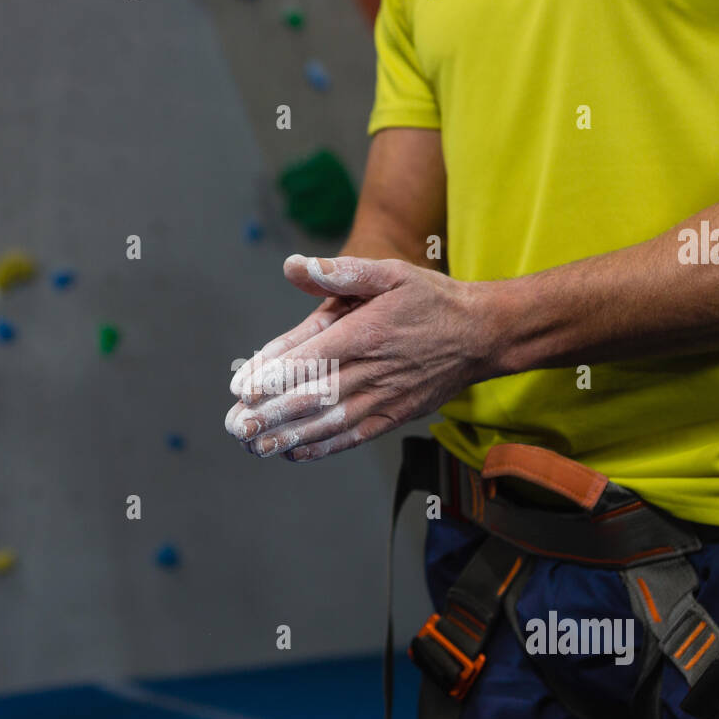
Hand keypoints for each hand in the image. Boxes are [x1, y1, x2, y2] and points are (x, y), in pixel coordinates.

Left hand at [225, 254, 504, 461]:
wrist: (482, 334)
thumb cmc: (429, 299)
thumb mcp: (389, 272)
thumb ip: (340, 272)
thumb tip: (294, 265)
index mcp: (366, 332)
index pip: (312, 358)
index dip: (275, 376)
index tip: (243, 389)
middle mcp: (373, 369)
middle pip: (314, 396)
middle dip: (272, 414)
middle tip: (236, 426)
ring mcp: (385, 397)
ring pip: (330, 422)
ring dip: (290, 436)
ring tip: (255, 444)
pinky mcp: (395, 415)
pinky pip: (354, 435)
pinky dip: (323, 447)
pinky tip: (294, 452)